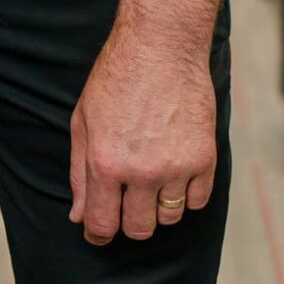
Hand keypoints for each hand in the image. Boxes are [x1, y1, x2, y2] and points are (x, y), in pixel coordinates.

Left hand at [68, 23, 218, 244]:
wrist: (160, 48)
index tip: (98, 235)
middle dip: (128, 222)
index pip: (103, 223)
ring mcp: (177, 167)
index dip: (98, 235)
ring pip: (169, 219)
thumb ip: (79, 172)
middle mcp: (142, 171)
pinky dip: (185, 195)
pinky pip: (197, 201)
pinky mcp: (205, 159)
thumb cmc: (115, 80)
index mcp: (106, 162)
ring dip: (157, 207)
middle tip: (125, 202)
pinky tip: (174, 171)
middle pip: (139, 228)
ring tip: (149, 177)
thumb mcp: (82, 121)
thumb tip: (78, 216)